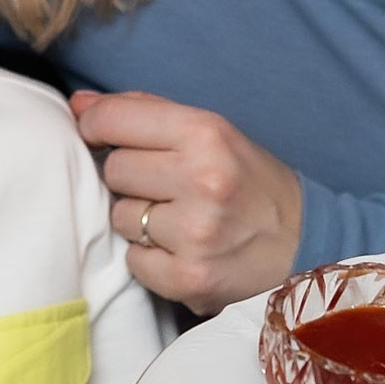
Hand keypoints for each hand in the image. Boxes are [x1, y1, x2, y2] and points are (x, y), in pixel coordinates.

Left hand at [71, 90, 301, 311]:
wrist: (306, 245)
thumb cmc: (251, 182)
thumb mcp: (214, 132)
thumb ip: (146, 112)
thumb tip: (79, 104)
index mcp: (206, 134)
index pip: (115, 120)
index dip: (96, 125)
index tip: (98, 133)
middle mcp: (202, 180)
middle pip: (113, 170)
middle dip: (128, 176)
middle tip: (161, 184)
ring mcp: (195, 234)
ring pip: (119, 218)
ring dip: (137, 219)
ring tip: (175, 218)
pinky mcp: (189, 279)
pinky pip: (132, 261)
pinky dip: (148, 257)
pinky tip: (179, 249)